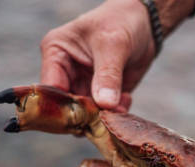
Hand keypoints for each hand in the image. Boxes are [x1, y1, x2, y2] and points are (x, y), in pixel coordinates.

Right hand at [40, 0, 155, 110]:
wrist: (144, 25)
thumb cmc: (122, 22)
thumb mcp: (114, 44)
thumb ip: (108, 74)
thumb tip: (104, 104)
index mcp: (56, 53)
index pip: (50, 88)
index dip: (64, 106)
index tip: (86, 114)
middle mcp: (65, 73)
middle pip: (65, 107)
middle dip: (86, 115)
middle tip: (107, 115)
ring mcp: (82, 86)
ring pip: (85, 115)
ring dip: (103, 117)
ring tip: (120, 107)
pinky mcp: (100, 96)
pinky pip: (103, 115)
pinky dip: (115, 114)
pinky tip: (126, 99)